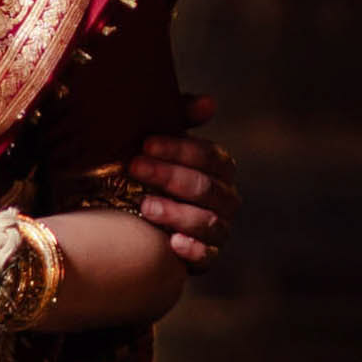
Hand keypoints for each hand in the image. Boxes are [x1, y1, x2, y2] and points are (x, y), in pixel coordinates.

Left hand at [115, 102, 233, 278]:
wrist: (135, 219)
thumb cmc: (152, 173)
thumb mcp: (160, 144)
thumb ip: (181, 117)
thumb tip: (209, 103)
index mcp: (220, 169)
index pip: (210, 156)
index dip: (180, 149)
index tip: (146, 144)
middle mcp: (226, 199)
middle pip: (207, 187)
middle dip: (170, 176)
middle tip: (135, 168)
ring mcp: (218, 230)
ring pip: (208, 221)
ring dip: (177, 213)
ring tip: (145, 207)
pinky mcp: (206, 258)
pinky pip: (208, 257)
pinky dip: (193, 250)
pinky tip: (173, 243)